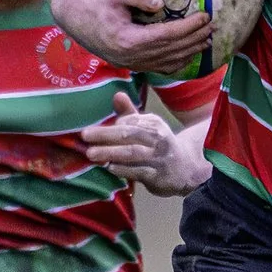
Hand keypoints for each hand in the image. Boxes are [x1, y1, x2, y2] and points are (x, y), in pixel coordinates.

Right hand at [51, 0, 211, 75]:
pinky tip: (186, 56)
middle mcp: (130, 57)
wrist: (70, 12)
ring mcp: (128, 63)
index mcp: (127, 40)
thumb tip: (161, 3)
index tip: (205, 16)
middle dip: (194, 39)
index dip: (189, 27)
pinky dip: (174, 63)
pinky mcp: (127, 63)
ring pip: (165, 63)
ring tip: (205, 42)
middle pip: (170, 51)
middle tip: (212, 28)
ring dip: (188, 53)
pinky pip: (156, 68)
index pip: (167, 36)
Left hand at [84, 92, 208, 195]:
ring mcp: (158, 158)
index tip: (92, 131)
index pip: (130, 121)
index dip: (111, 126)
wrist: (186, 169)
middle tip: (84, 136)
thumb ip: (129, 113)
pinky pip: (137, 172)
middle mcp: (158, 138)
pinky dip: (122, 170)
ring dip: (110, 152)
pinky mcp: (158, 176)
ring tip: (91, 154)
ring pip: (132, 153)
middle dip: (105, 134)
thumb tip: (117, 94)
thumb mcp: (148, 127)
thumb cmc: (159, 146)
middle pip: (129, 134)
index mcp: (154, 123)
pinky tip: (109, 168)